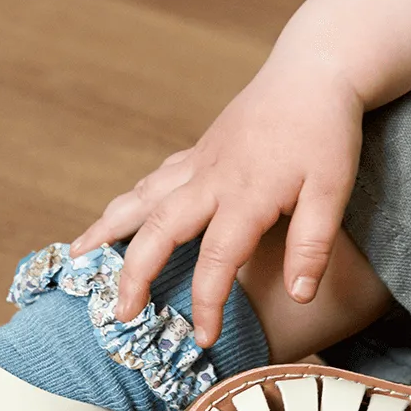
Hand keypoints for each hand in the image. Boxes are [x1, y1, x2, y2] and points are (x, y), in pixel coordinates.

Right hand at [71, 54, 363, 345]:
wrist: (314, 71)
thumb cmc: (326, 132)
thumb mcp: (333, 190)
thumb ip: (313, 244)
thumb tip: (299, 297)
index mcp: (245, 195)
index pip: (217, 260)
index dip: (207, 303)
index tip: (203, 339)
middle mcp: (211, 179)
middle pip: (158, 230)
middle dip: (132, 274)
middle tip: (117, 314)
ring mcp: (200, 162)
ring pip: (142, 199)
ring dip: (108, 230)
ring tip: (78, 260)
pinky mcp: (200, 150)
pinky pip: (155, 180)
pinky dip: (132, 202)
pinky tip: (121, 217)